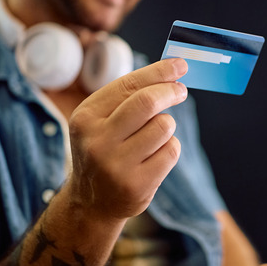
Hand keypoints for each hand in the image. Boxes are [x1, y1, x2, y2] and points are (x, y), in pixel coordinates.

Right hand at [66, 58, 187, 219]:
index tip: (180, 65)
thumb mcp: (100, 119)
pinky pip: (171, 151)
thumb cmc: (104, 148)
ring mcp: (116, 166)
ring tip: (155, 134)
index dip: (159, 72)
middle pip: (147, 102)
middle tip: (180, 91)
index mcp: (86, 117)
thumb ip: (129, 95)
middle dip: (170, 91)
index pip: (129, 85)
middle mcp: (98, 141)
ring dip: (167, 125)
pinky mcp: (137, 185)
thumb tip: (172, 70)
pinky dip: (170, 147)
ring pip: (164, 126)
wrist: (92, 201)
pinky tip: (156, 155)